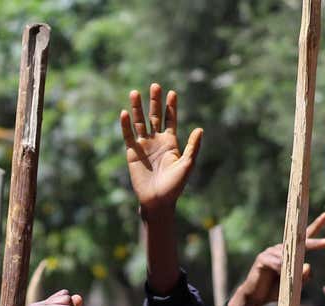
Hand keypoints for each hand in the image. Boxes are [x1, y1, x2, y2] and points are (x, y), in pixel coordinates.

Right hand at [119, 83, 203, 221]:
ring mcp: (144, 146)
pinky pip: (128, 136)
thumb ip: (192, 147)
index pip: (170, 120)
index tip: (172, 92)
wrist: (157, 201)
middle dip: (155, 101)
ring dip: (137, 108)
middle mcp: (157, 141)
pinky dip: (126, 125)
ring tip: (135, 93)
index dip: (171, 106)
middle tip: (155, 85)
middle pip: (155, 116)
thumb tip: (200, 129)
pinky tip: (124, 113)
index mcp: (171, 142)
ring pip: (140, 122)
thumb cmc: (174, 186)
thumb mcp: (187, 165)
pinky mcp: (132, 153)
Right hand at [228, 213, 324, 305]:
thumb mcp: (295, 284)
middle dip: (314, 243)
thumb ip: (304, 277)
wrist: (256, 297)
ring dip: (292, 268)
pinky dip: (280, 268)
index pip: (305, 238)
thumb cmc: (275, 289)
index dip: (315, 226)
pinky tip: (279, 273)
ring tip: (286, 278)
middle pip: (300, 242)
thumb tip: (308, 266)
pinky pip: (277, 262)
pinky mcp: (262, 258)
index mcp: (291, 253)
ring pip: (290, 256)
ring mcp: (271, 251)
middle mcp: (282, 248)